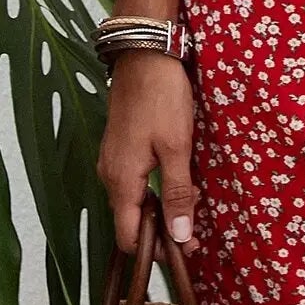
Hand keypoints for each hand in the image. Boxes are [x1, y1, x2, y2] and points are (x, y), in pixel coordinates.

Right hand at [95, 51, 202, 257]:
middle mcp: (110, 175)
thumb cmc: (162, 98)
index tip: (187, 249)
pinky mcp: (119, 146)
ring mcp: (112, 159)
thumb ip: (178, 193)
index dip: (156, 250)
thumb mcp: (177, 147)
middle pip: (130, 221)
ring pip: (132, 200)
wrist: (144, 54)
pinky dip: (153, 189)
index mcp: (121, 181)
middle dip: (161, 230)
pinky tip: (176, 179)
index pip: (128, 237)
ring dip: (159, 208)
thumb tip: (180, 237)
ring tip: (191, 202)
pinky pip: (133, 181)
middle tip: (195, 228)